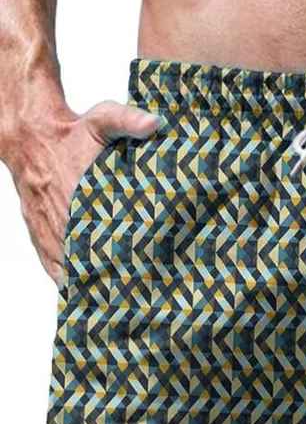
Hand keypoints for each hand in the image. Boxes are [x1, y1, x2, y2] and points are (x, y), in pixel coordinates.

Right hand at [11, 100, 161, 284]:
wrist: (31, 135)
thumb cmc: (72, 130)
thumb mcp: (101, 119)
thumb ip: (127, 120)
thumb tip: (154, 124)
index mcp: (79, 193)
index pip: (101, 232)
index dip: (118, 255)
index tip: (136, 272)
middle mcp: (62, 215)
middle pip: (86, 255)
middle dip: (107, 276)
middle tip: (130, 296)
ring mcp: (49, 226)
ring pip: (67, 264)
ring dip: (86, 282)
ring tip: (110, 304)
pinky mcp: (39, 231)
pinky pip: (50, 262)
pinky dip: (64, 279)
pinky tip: (81, 297)